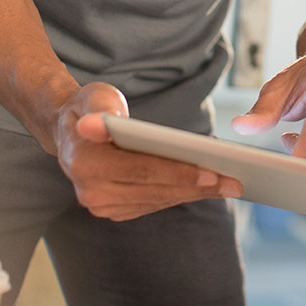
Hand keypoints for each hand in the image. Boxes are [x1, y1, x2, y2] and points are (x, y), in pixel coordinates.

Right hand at [53, 82, 241, 221]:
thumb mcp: (96, 96)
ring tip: (229, 185)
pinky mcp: (111, 209)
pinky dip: (181, 195)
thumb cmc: (91, 107)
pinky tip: (207, 188)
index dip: (178, 172)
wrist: (71, 128)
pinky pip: (153, 204)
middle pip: (154, 189)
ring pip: (157, 200)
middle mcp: (89, 190)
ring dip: (195, 194)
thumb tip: (96, 123)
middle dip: (198, 187)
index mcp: (83, 161)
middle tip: (235, 183)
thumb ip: (101, 108)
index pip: (141, 169)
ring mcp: (100, 204)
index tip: (212, 173)